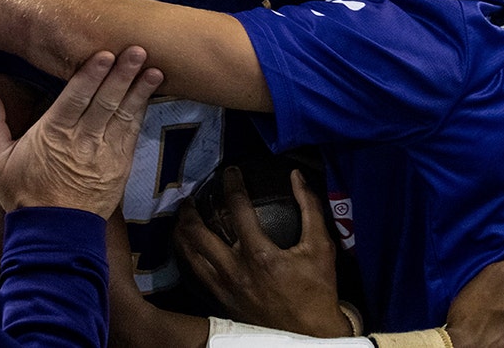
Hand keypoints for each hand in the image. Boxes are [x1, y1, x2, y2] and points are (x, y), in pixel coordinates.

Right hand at [0, 46, 161, 218]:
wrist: (53, 233)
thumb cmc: (24, 194)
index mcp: (53, 133)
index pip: (76, 98)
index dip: (92, 75)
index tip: (106, 55)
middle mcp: (83, 140)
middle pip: (105, 102)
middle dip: (123, 75)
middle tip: (138, 51)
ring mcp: (105, 153)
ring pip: (124, 115)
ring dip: (139, 91)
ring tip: (155, 70)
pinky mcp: (120, 166)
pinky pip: (132, 134)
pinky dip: (141, 114)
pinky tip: (149, 96)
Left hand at [174, 168, 349, 337]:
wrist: (311, 333)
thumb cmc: (317, 290)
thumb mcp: (321, 247)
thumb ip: (310, 208)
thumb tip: (297, 177)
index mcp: (260, 255)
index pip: (237, 208)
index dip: (232, 184)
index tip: (230, 172)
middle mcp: (236, 270)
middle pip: (198, 233)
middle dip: (190, 210)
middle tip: (190, 196)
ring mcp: (225, 287)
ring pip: (189, 255)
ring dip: (182, 232)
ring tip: (182, 217)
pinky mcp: (222, 299)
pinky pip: (195, 273)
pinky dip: (186, 255)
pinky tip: (187, 245)